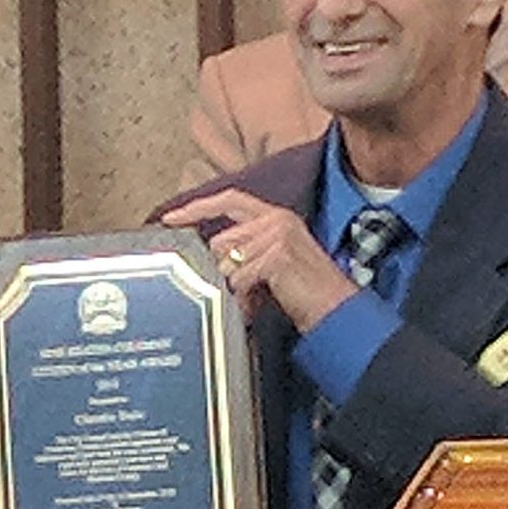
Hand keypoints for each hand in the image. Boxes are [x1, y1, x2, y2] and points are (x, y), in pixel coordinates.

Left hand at [160, 188, 354, 333]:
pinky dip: (243, 296)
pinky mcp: (276, 256)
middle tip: (244, 289)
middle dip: (223, 270)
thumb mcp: (273, 259)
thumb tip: (211, 256)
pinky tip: (257, 302)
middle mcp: (277, 220)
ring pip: (226, 261)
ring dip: (234, 286)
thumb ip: (246, 248)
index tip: (171, 217)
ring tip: (256, 296)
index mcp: (276, 216)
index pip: (230, 200)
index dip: (197, 207)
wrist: (336, 308)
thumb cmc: (305, 290)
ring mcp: (277, 235)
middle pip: (219, 241)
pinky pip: (238, 278)